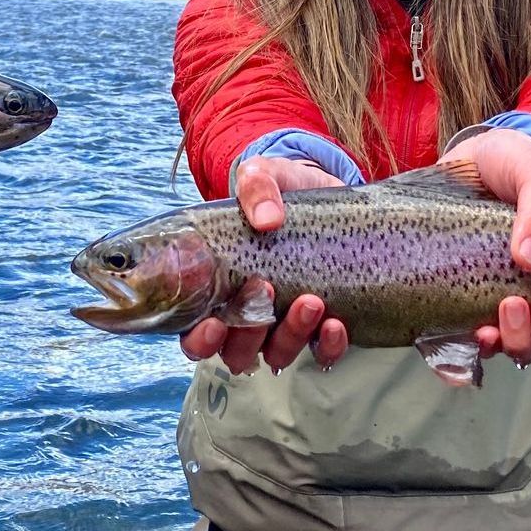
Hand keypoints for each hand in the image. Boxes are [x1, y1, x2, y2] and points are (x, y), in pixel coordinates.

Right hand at [180, 156, 350, 374]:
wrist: (324, 191)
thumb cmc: (279, 191)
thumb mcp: (262, 176)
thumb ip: (256, 187)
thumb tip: (266, 219)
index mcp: (216, 291)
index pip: (194, 334)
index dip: (200, 340)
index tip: (215, 323)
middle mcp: (246, 317)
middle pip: (236, 351)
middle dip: (249, 333)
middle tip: (265, 289)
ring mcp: (284, 325)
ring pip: (277, 354)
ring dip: (291, 336)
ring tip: (311, 301)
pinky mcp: (322, 325)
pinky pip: (322, 353)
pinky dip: (328, 346)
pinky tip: (335, 325)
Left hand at [442, 128, 530, 368]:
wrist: (467, 161)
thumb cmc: (514, 168)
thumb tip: (527, 259)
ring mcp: (503, 307)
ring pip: (522, 351)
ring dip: (520, 339)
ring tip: (509, 304)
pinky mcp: (465, 307)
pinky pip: (472, 345)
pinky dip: (476, 349)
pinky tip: (476, 333)